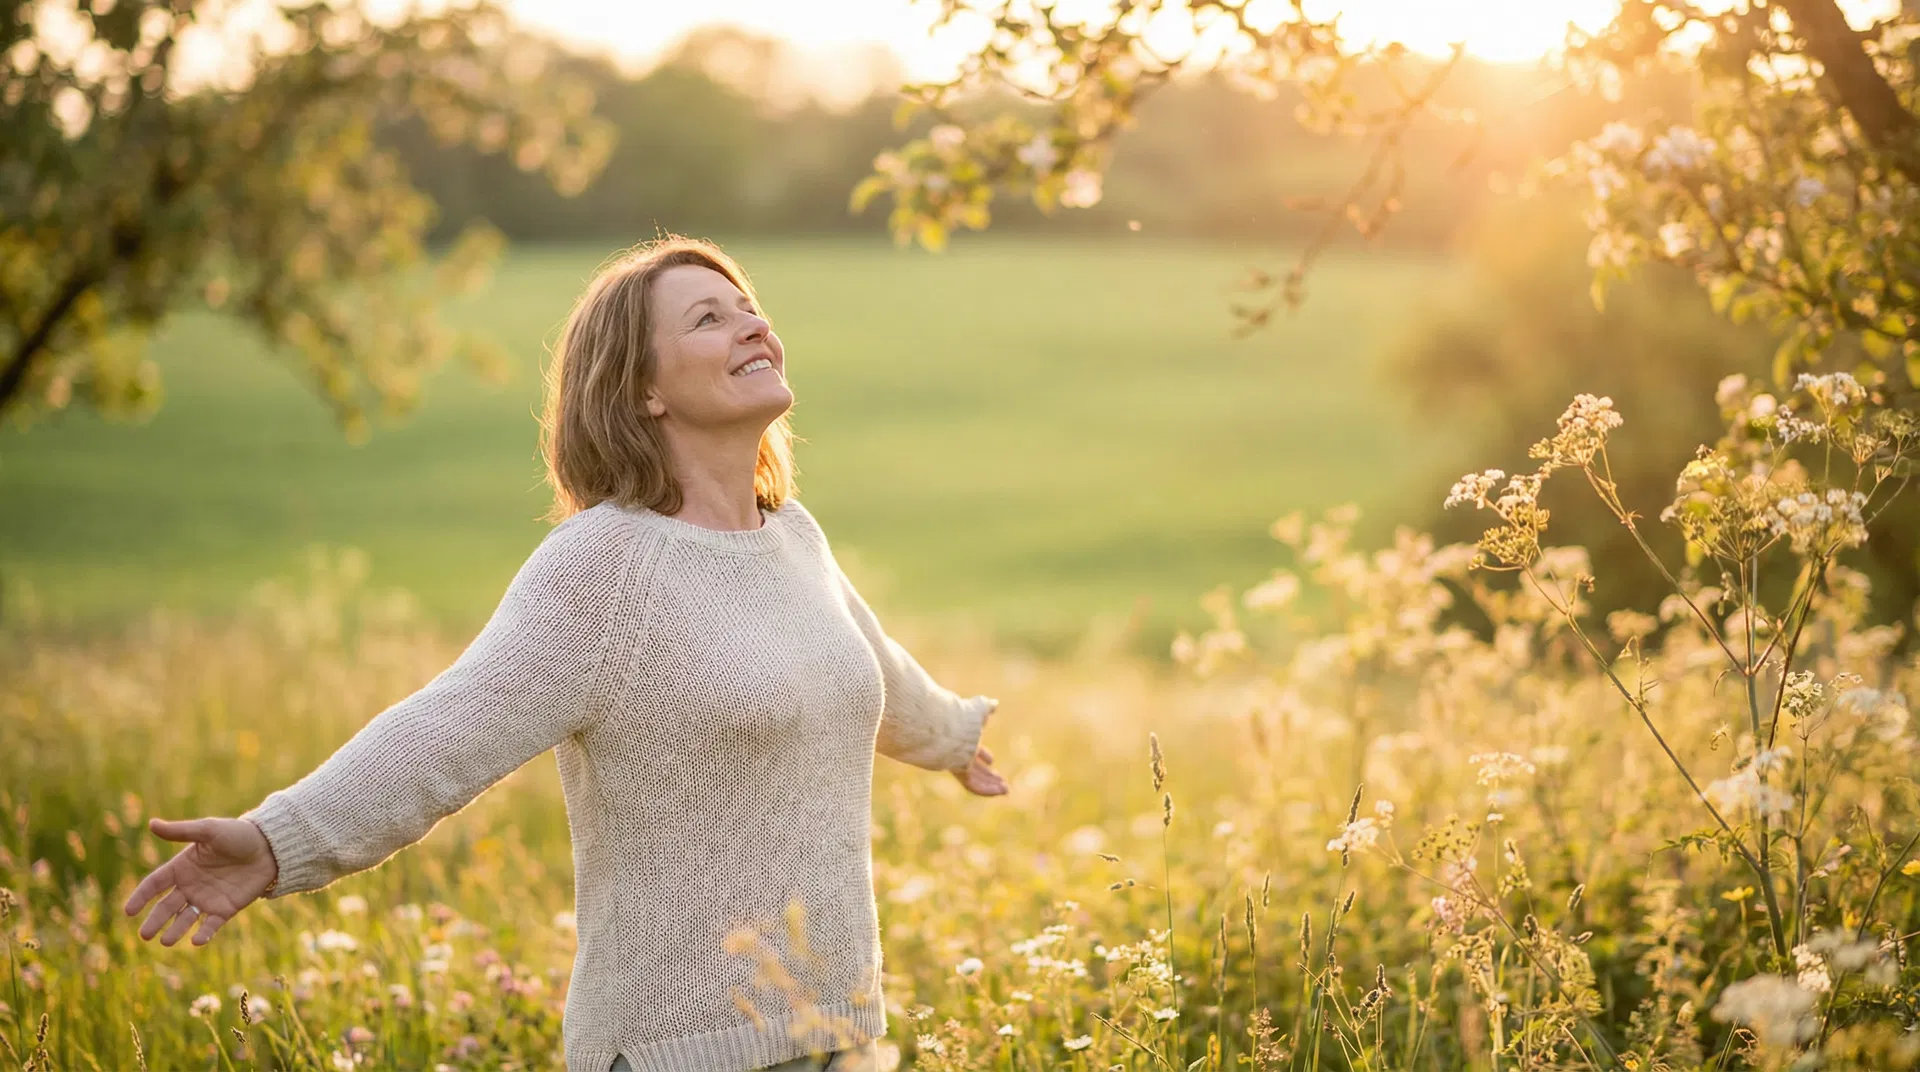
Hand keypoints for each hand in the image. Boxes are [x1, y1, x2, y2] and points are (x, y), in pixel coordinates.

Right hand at [123, 817, 278, 947]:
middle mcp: (190, 886)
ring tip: (166, 941)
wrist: (270, 847)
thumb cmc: (238, 835)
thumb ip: (181, 831)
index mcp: (182, 867)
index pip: (155, 884)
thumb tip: (151, 823)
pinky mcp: (226, 909)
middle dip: (155, 921)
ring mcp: (207, 899)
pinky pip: (211, 925)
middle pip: (166, 906)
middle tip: (145, 935)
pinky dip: (203, 934)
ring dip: (175, 930)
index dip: (141, 897)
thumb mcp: (209, 831)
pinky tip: (196, 940)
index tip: (129, 911)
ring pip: (185, 919)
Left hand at [951, 698, 1007, 796]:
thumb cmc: (958, 713)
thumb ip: (986, 707)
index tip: (992, 760)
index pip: (972, 749)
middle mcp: (956, 750)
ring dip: (990, 785)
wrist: (942, 721)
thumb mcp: (977, 709)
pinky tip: (1000, 791)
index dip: (983, 755)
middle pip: (972, 766)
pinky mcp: (957, 770)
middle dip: (987, 774)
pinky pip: (972, 784)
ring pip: (974, 777)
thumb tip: (994, 703)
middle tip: (1000, 779)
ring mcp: (956, 761)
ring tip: (1005, 790)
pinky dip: (986, 789)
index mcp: (961, 737)